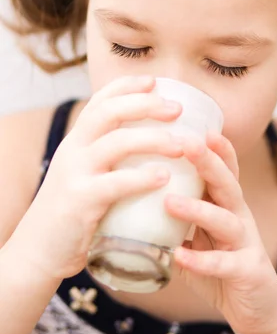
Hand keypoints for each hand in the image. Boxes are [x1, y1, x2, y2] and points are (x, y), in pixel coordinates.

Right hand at [11, 75, 183, 279]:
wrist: (38, 252)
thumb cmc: (73, 215)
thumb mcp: (85, 176)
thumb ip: (109, 161)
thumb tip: (151, 149)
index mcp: (77, 142)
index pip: (99, 101)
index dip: (127, 86)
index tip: (155, 81)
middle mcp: (73, 150)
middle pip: (109, 112)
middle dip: (145, 104)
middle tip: (177, 109)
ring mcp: (75, 174)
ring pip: (116, 142)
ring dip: (153, 139)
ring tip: (181, 145)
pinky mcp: (80, 201)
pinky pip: (115, 183)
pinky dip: (142, 178)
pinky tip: (165, 178)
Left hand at [165, 133, 276, 333]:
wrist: (256, 309)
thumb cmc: (221, 266)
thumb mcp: (201, 236)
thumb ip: (177, 218)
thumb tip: (134, 199)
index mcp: (228, 205)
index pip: (224, 169)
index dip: (215, 147)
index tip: (196, 125)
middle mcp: (240, 218)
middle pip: (227, 183)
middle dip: (209, 162)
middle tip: (186, 144)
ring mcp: (246, 244)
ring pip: (226, 220)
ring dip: (198, 210)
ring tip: (169, 202)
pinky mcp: (247, 272)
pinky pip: (224, 264)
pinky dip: (202, 260)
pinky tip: (180, 256)